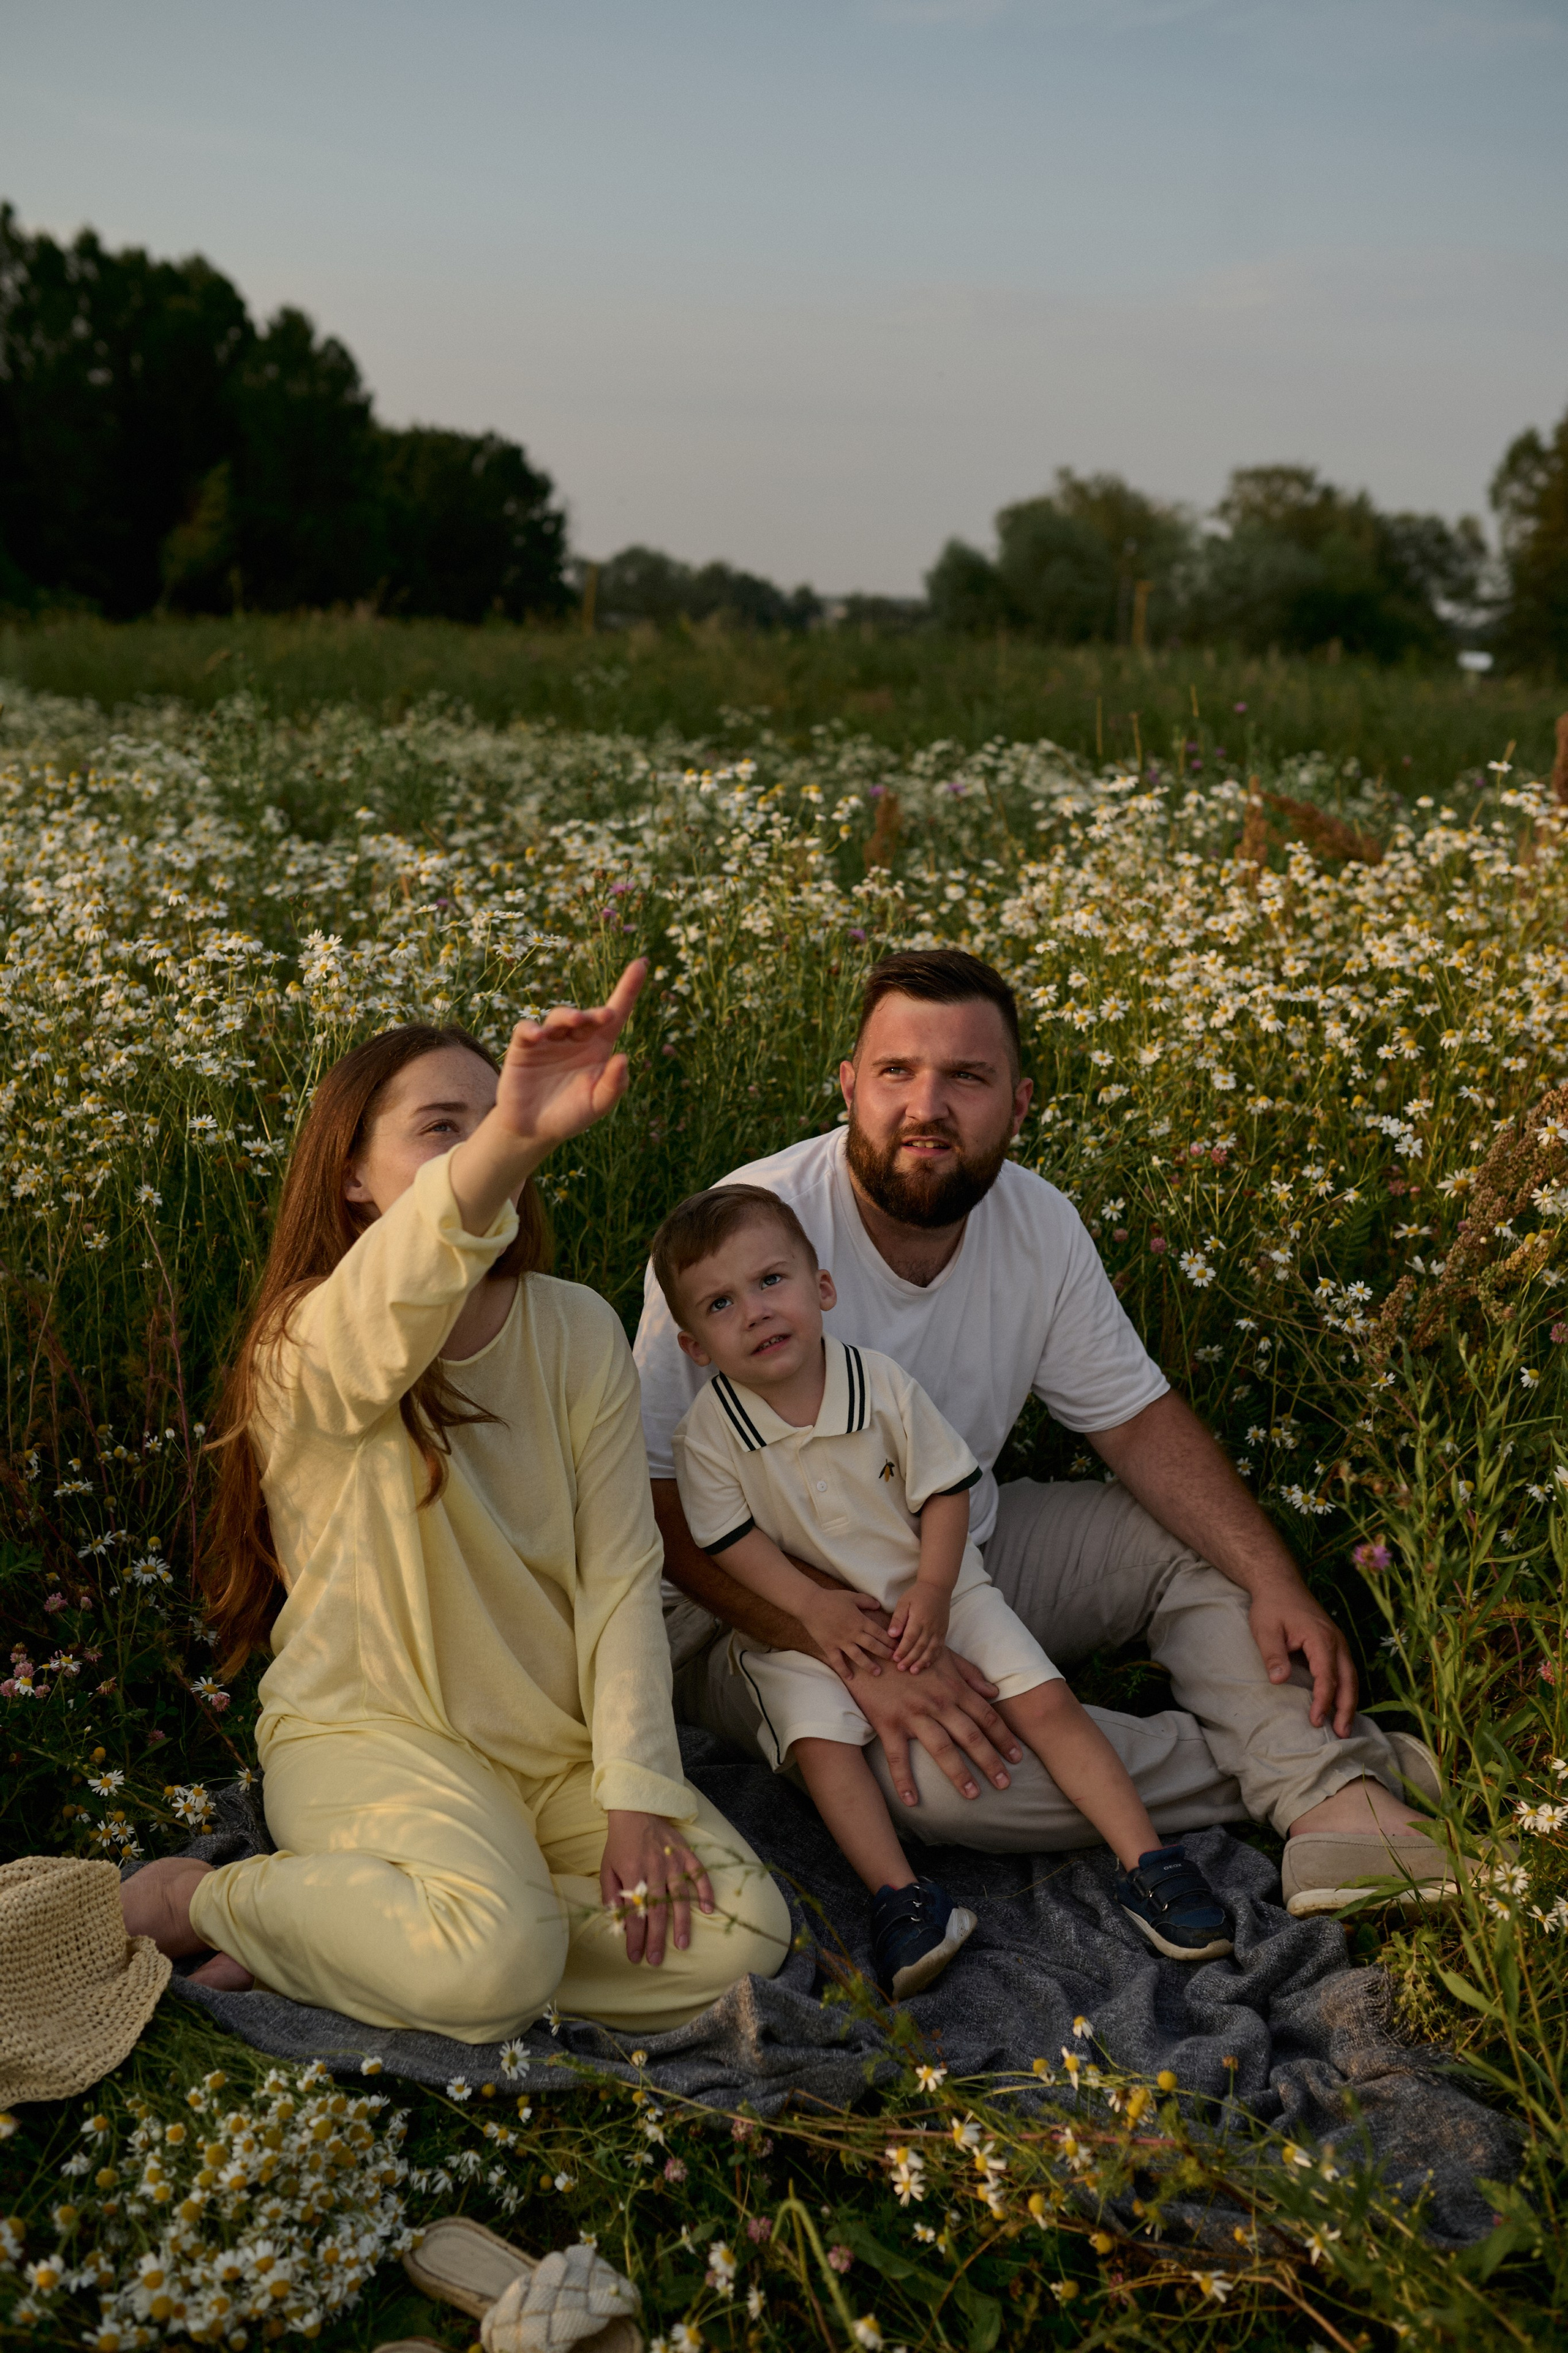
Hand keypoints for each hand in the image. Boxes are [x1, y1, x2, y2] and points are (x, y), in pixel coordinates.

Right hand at [494, 959, 645, 1150]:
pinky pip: (526, 1030)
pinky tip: (538, 1036)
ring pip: (559, 1017)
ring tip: (577, 1021)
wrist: (534, 1131)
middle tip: (605, 1016)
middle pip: (587, 1016)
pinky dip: (531, 1029)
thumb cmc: (571, 1115)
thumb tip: (624, 1057)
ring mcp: (549, 1041)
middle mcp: (575, 1039)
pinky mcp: (524, 1048)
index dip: (628, 989)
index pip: (616, 1014)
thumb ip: (614, 1085)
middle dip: (595, 1013)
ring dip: (568, 1016)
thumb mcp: (598, 1104)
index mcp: (598, 1048)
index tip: (642, 964)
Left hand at [599, 1810, 713, 1967]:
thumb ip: (611, 1895)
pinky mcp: (686, 1854)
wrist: (637, 1810)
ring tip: (682, 1944)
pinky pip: (699, 1874)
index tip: (636, 1957)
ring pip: (679, 1897)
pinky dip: (704, 1891)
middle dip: (656, 1938)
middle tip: (657, 1959)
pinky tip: (707, 1909)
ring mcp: (673, 1861)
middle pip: (657, 1910)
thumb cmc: (620, 1843)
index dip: (635, 1937)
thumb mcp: (607, 1868)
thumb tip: (618, 1923)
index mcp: (632, 1873)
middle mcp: (654, 1869)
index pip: (634, 1913)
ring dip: (681, 1922)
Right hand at [814, 1588, 895, 1681]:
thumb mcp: (852, 1596)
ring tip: (877, 1672)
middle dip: (885, 1653)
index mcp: (860, 1621)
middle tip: (894, 1661)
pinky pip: (838, 1661)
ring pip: (858, 1656)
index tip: (898, 1647)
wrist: (810, 1604)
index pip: (879, 1633)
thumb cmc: (832, 1599)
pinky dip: (843, 1669)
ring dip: (868, 1665)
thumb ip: (867, 1601)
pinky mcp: (829, 1647)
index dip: (890, 1641)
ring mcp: (841, 1641)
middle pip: (872, 1646)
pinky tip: (850, 1677)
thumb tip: (879, 1605)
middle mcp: (853, 1633)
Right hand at [840, 1644, 1021, 1806]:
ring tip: (972, 1795)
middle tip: (1005, 1783)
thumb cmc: (908, 1650)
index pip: (986, 1716)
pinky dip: (904, 1780)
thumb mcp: (943, 1655)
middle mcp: (938, 1703)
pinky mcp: (888, 1723)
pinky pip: (897, 1757)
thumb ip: (969, 1674)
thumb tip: (994, 1691)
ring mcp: (913, 1714)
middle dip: (990, 1761)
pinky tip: (912, 1801)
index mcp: (953, 1687)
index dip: (1004, 1738)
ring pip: (942, 1749)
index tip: (1017, 1757)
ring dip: (959, 1773)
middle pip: (970, 1736)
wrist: (868, 1645)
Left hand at [887, 1582, 948, 1673]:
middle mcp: (930, 1626)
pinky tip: (927, 1664)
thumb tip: (892, 1635)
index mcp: (919, 1619)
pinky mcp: (943, 1631)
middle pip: (920, 1647)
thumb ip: (898, 1618)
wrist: (938, 1587)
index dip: (902, 1650)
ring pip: (931, 1649)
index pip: (910, 1638)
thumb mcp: (904, 1602)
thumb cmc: (917, 1594)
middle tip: (901, 1668)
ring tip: (914, 1671)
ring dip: (922, 1661)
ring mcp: (939, 1630)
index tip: (895, 1659)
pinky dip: (933, 1657)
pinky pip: (939, 1647)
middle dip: (910, 1659)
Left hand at [1249, 1578, 1357, 1736]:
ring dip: (1349, 1702)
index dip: (1323, 1701)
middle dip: (1346, 1708)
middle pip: (1348, 1680)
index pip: (1327, 1676)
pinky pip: (1346, 1670)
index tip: (1315, 1721)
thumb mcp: (1265, 1629)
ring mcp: (1338, 1642)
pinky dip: (1346, 1689)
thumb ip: (1273, 1654)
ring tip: (1344, 1727)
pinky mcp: (1334, 1644)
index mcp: (1320, 1638)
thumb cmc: (1271, 1607)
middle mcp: (1336, 1641)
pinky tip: (1340, 1705)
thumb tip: (1279, 1680)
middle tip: (1342, 1734)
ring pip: (1351, 1676)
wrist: (1279, 1583)